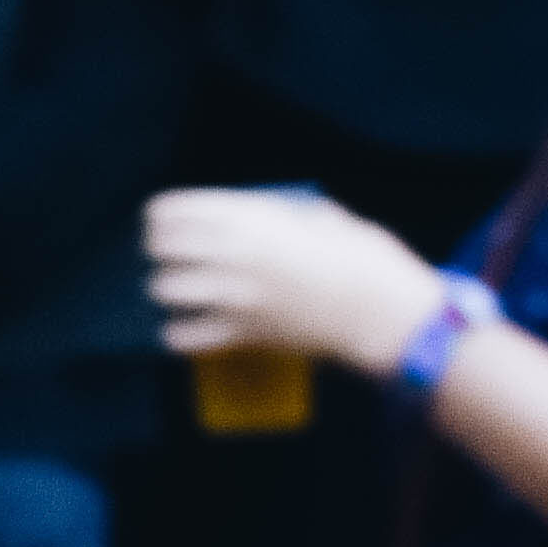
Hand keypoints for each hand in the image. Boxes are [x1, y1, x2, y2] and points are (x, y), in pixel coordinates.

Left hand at [143, 188, 447, 382]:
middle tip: (169, 252)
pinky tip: (182, 328)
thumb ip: (283, 213)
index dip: (163, 213)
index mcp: (253, 220)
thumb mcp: (326, 217)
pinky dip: (179, 333)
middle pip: (164, 246)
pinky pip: (188, 336)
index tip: (162, 219)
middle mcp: (234, 255)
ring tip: (178, 288)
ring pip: (167, 289)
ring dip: (169, 287)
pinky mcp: (244, 335)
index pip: (177, 210)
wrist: (385, 313)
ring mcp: (235, 297)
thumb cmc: (366, 259)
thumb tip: (262, 214)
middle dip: (162, 248)